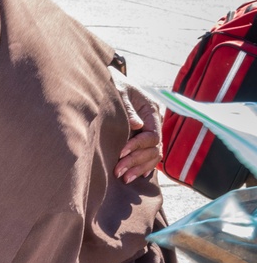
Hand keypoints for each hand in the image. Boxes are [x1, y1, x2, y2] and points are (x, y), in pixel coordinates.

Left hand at [110, 67, 162, 183]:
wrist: (107, 83)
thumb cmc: (113, 86)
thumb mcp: (119, 92)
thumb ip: (127, 108)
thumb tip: (136, 125)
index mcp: (151, 110)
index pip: (152, 135)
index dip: (138, 146)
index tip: (120, 153)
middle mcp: (154, 122)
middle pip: (154, 148)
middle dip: (136, 161)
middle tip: (117, 172)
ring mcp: (150, 131)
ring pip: (153, 155)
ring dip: (140, 168)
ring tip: (124, 179)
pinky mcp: (142, 139)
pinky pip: (149, 157)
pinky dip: (143, 167)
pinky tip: (134, 177)